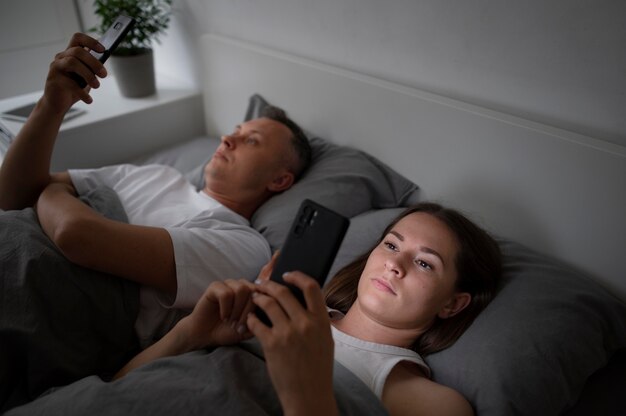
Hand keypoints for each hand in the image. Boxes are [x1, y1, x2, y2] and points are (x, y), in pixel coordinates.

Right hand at [41, 32, 106, 111]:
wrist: (56, 104)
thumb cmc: (73, 88)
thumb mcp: (85, 77)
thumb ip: (91, 68)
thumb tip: (103, 61)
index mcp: (69, 54)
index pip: (77, 38)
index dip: (91, 41)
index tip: (103, 50)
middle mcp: (61, 58)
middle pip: (77, 51)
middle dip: (94, 62)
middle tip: (104, 75)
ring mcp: (56, 68)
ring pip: (72, 62)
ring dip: (88, 75)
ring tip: (97, 86)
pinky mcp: (53, 80)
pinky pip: (70, 84)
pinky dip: (82, 93)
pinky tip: (89, 100)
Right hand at [179, 252, 279, 347]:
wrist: (207, 336)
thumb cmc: (230, 331)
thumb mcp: (251, 327)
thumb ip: (262, 317)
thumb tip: (274, 306)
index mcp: (252, 293)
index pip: (265, 276)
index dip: (272, 265)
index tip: (279, 253)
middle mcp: (242, 285)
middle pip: (255, 289)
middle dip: (249, 311)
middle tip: (240, 325)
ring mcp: (229, 284)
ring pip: (242, 290)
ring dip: (237, 310)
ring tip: (232, 321)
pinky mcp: (215, 286)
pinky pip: (226, 294)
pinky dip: (226, 308)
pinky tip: (223, 316)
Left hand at [247, 271, 337, 415]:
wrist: (309, 395)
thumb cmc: (318, 368)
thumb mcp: (325, 340)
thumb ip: (316, 319)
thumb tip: (304, 301)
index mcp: (321, 321)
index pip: (311, 287)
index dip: (297, 276)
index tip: (287, 274)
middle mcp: (304, 323)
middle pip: (283, 292)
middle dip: (269, 284)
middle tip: (261, 283)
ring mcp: (287, 333)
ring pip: (267, 304)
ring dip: (258, 298)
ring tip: (254, 298)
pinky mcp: (271, 344)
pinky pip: (256, 323)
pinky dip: (251, 318)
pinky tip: (250, 319)